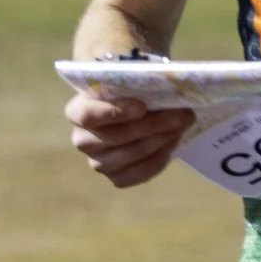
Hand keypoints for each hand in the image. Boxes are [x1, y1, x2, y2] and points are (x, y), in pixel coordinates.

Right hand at [66, 92, 196, 187]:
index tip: (142, 107)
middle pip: (117, 137)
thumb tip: (170, 87)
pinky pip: (138, 174)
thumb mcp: (126, 84)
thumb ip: (137, 85)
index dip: (115, 112)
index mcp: (77, 112)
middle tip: (183, 115)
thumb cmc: (127, 95)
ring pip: (131, 154)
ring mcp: (97, 161)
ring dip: (161, 139)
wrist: (129, 114)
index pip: (87, 116)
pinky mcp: (115, 176)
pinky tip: (171, 144)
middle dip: (154, 125)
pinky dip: (159, 159)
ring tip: (181, 127)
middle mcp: (82, 140)